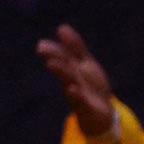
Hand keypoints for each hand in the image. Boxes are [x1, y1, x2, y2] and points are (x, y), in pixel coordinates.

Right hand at [35, 24, 117, 138]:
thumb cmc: (91, 87)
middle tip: (41, 48)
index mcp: (72, 71)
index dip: (54, 50)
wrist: (102, 116)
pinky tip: (72, 88)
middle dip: (55, 57)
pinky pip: (80, 101)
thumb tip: (62, 27)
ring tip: (52, 63)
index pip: (63, 57)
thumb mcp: (86, 65)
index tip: (42, 44)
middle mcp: (72, 81)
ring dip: (61, 73)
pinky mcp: (86, 108)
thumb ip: (75, 48)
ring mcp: (79, 95)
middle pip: (64, 68)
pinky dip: (76, 95)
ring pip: (69, 82)